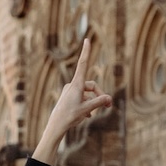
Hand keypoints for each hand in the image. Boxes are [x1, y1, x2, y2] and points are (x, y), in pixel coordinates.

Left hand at [32, 38, 112, 165]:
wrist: (55, 126)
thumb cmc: (69, 117)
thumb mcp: (87, 109)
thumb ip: (99, 102)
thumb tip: (109, 98)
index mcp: (76, 85)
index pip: (83, 64)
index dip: (86, 52)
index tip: (86, 39)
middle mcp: (72, 86)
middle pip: (91, 86)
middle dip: (100, 95)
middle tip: (108, 106)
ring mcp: (69, 92)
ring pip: (87, 94)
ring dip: (92, 103)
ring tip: (90, 115)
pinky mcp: (68, 98)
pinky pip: (81, 99)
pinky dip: (86, 105)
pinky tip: (86, 116)